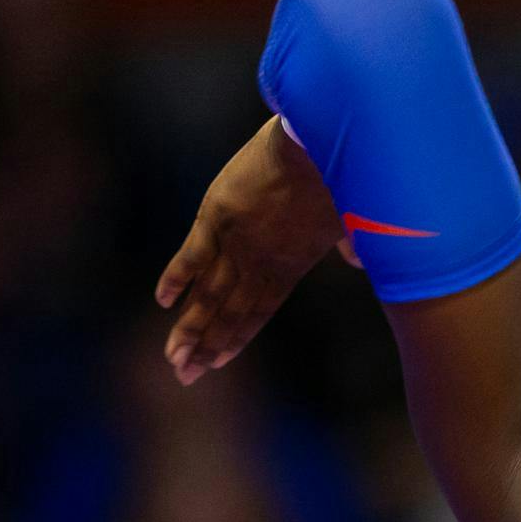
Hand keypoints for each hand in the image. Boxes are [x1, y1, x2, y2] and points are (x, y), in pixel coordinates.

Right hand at [156, 117, 347, 383]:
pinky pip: (191, 256)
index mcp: (291, 266)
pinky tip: (164, 303)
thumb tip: (356, 260)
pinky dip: (176, 278)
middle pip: (228, 312)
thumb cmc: (342, 179)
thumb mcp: (350, 218)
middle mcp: (261, 263)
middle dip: (205, 346)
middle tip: (185, 376)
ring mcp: (237, 242)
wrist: (319, 145)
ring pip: (208, 295)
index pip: (257, 311)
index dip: (236, 337)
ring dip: (189, 327)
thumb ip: (349, 244)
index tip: (217, 361)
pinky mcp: (217, 217)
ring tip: (173, 358)